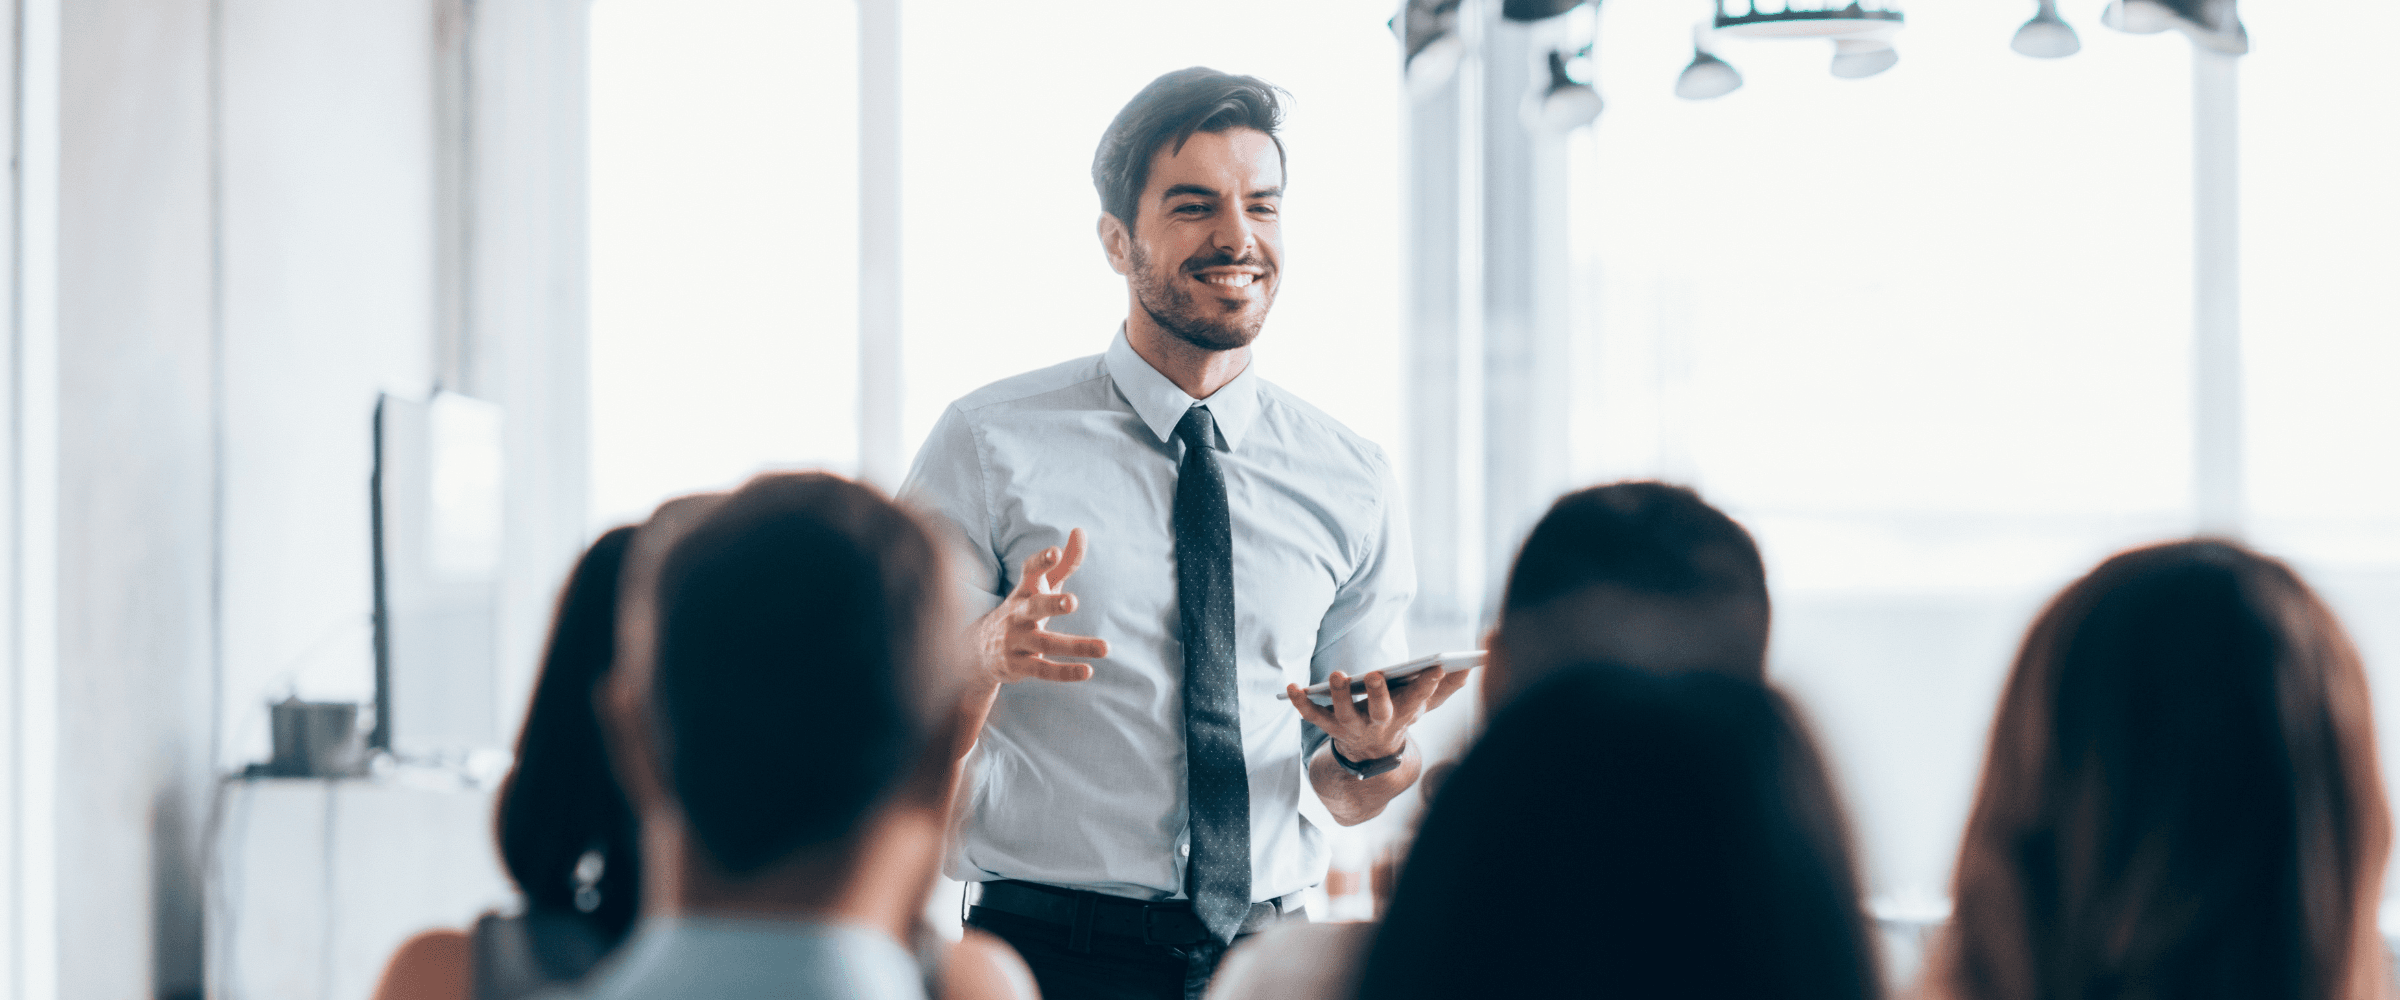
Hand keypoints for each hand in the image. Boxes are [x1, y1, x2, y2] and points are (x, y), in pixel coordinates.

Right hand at [971, 529, 1107, 684]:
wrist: (978, 651)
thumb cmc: (1022, 609)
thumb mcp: (1039, 586)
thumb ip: (1064, 562)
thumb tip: (1081, 530)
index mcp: (1024, 591)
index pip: (1030, 571)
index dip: (1042, 561)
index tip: (1055, 552)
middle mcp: (1018, 615)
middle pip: (1035, 607)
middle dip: (1052, 603)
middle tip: (1073, 602)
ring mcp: (1017, 641)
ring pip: (1046, 643)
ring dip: (1076, 645)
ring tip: (1105, 648)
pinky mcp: (1019, 666)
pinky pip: (1043, 670)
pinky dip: (1065, 672)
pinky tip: (1088, 670)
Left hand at [1286, 665, 1471, 761]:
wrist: (1371, 756)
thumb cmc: (1398, 717)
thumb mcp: (1423, 706)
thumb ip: (1444, 688)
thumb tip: (1471, 668)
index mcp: (1403, 715)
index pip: (1419, 699)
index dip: (1427, 684)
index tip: (1436, 665)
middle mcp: (1377, 723)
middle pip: (1380, 710)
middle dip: (1378, 693)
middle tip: (1374, 673)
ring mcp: (1351, 726)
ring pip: (1343, 713)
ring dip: (1339, 695)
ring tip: (1335, 675)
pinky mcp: (1327, 726)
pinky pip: (1310, 715)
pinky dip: (1299, 702)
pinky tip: (1290, 686)